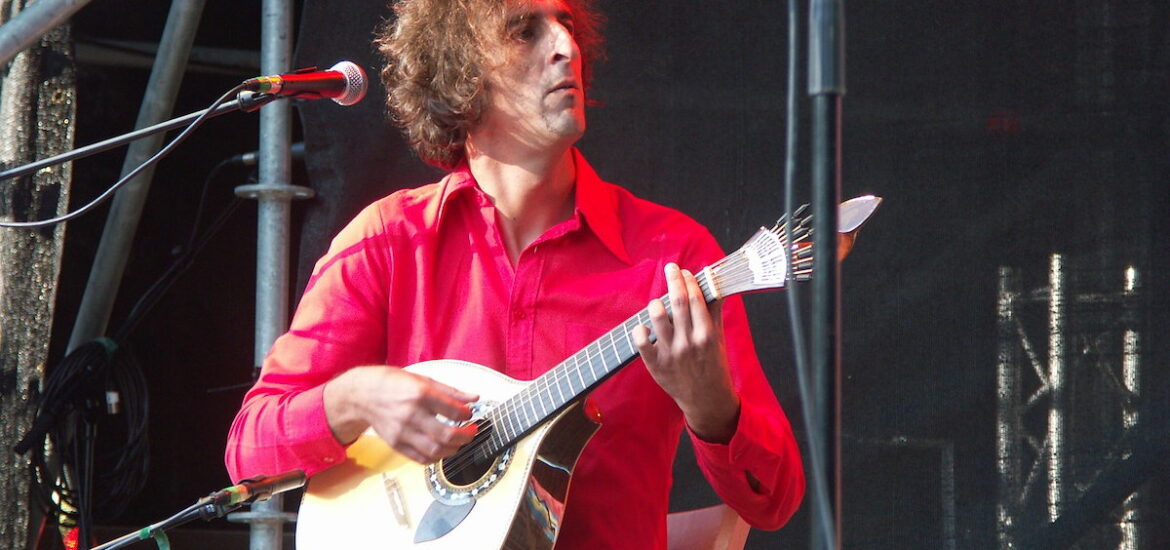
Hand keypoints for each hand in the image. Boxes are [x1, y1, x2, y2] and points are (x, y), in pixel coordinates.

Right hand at [324, 366, 478, 463]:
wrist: (362, 394)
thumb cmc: (393, 383)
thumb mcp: (423, 379)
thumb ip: (451, 391)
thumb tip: (475, 398)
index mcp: (421, 394)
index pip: (455, 411)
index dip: (468, 414)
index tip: (469, 414)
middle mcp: (411, 414)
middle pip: (447, 435)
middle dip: (466, 436)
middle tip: (471, 432)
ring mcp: (402, 432)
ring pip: (435, 450)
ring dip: (453, 450)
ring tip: (459, 443)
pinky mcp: (396, 444)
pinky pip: (420, 458)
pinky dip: (436, 458)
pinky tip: (442, 450)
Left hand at [631, 263, 739, 442]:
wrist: (706, 399)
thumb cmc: (713, 366)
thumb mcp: (718, 339)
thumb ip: (715, 312)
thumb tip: (717, 287)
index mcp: (706, 334)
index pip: (696, 299)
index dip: (689, 282)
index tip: (685, 272)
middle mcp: (688, 342)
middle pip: (678, 302)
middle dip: (673, 280)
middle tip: (670, 268)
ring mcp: (670, 354)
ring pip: (657, 317)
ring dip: (656, 303)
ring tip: (658, 301)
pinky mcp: (655, 365)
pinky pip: (641, 341)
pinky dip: (640, 330)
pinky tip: (644, 326)